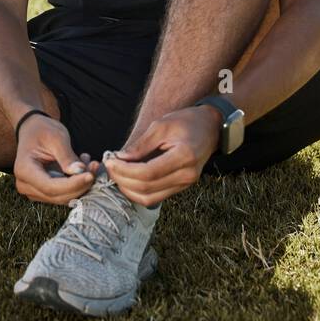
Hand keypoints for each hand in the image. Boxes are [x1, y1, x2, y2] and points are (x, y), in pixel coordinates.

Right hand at [12, 113, 97, 204]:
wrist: (33, 130)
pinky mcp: (44, 193)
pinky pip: (64, 194)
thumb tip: (80, 172)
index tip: (90, 175)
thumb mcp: (56, 137)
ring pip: (63, 198)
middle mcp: (25, 185)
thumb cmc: (43, 130)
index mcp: (24, 170)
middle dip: (80, 185)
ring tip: (91, 164)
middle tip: (96, 167)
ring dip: (81, 185)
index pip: (50, 187)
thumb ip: (67, 156)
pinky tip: (84, 168)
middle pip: (58, 196)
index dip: (72, 184)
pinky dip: (78, 184)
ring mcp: (34, 191)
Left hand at [103, 106, 221, 205]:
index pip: (148, 172)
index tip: (110, 160)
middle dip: (122, 179)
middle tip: (109, 166)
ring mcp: (185, 184)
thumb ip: (141, 145)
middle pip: (146, 188)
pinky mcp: (181, 187)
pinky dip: (138, 192)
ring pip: (149, 198)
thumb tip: (120, 159)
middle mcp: (187, 175)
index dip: (125, 170)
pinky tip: (127, 179)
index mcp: (184, 156)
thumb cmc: (187, 121)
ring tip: (116, 173)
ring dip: (128, 189)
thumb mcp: (162, 125)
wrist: (210, 128)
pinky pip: (155, 197)